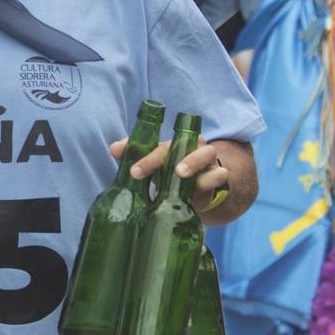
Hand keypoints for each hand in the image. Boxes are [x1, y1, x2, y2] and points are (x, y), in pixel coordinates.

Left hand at [108, 135, 237, 209]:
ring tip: (181, 174)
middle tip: (148, 173)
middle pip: (180, 147)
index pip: (159, 146)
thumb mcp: (155, 167)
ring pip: (205, 154)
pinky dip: (214, 177)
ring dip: (193, 161)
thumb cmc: (172, 173)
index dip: (146, 157)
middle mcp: (191, 147)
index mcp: (173, 145)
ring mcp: (207, 160)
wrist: (200, 189)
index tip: (133, 172)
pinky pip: (220, 173)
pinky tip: (206, 184)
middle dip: (164, 159)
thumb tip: (113, 148)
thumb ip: (135, 156)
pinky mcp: (218, 176)